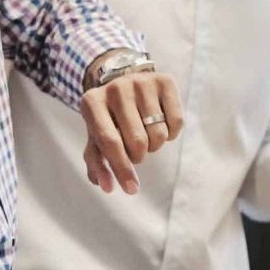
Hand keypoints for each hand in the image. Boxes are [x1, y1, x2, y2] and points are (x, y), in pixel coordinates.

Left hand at [80, 69, 183, 195]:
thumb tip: (107, 187)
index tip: (131, 189)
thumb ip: (98, 163)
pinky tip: (161, 124)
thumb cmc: (109, 117)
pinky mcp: (165, 81)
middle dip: (139, 156)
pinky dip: (171, 133)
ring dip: (155, 145)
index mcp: (92, 102)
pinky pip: (177, 123)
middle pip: (137, 141)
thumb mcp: (96, 137)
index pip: (109, 142)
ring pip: (159, 134)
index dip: (121, 168)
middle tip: (135, 150)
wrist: (124, 80)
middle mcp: (116, 88)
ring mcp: (142, 82)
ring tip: (146, 135)